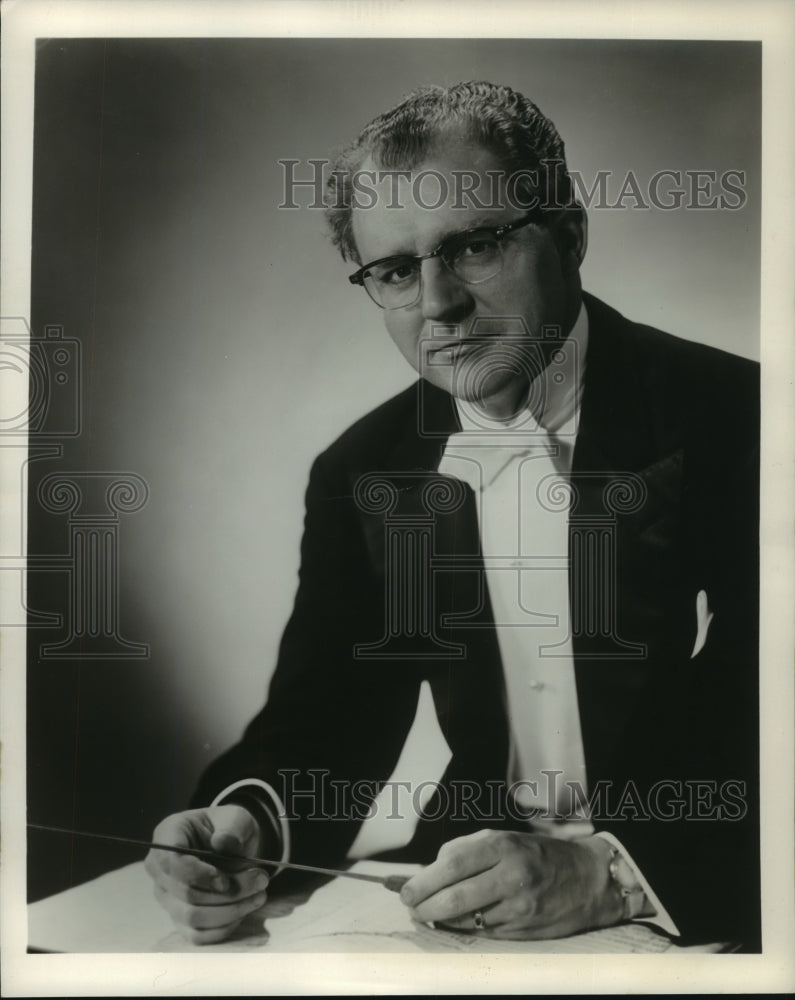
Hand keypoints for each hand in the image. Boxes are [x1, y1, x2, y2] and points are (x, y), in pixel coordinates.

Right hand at [144, 805, 269, 943]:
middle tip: (261, 880)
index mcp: (167, 836)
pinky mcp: (180, 919)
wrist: (232, 846)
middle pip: (186, 893)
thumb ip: (231, 827)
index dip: (198, 875)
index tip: (227, 881)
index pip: (171, 862)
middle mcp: (160, 870)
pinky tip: (244, 909)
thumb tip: (222, 843)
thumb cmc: (229, 828)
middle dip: (229, 892)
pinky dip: (224, 927)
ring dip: (230, 910)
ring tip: (259, 894)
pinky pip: (197, 935)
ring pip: (192, 917)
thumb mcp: (236, 818)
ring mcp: (167, 897)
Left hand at [399, 829, 621, 939]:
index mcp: (503, 846)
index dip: (425, 880)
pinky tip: (455, 923)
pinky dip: (464, 929)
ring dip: (442, 920)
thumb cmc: (539, 855)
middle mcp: (512, 875)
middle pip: (456, 896)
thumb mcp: (505, 838)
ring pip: (468, 919)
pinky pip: (484, 933)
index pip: (453, 864)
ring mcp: (519, 906)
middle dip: (426, 905)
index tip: (405, 890)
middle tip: (411, 907)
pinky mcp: (525, 930)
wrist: (588, 879)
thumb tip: (431, 869)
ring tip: (429, 914)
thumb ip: (468, 849)